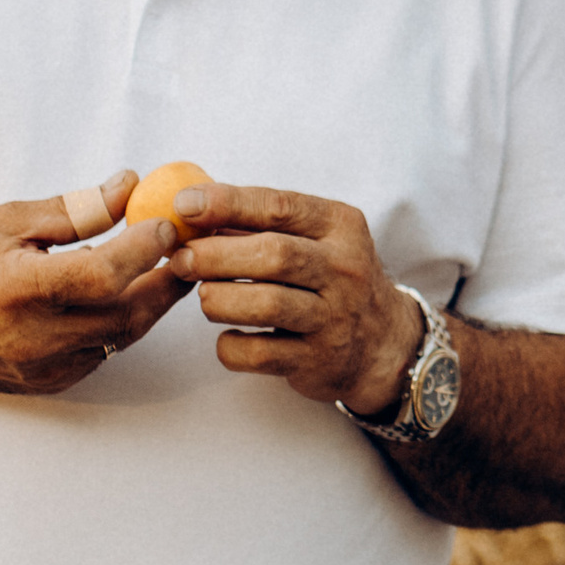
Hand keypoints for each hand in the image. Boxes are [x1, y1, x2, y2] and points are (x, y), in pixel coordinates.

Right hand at [0, 170, 186, 394]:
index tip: (166, 223)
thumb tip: (128, 186)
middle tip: (188, 249)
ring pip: (120, 337)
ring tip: (166, 270)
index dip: (145, 247)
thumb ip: (73, 210)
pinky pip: (101, 355)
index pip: (105, 272)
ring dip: (149, 304)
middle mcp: (36, 336)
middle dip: (166, 279)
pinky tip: (122, 300)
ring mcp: (44, 366)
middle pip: (126, 312)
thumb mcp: (5, 223)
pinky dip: (118, 326)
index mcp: (22, 289)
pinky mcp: (48, 383)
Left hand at [164, 184, 424, 413]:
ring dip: (220, 299)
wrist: (383, 344)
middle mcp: (345, 270)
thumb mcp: (315, 239)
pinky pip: (262, 354)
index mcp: (341, 226)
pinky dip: (231, 346)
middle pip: (273, 255)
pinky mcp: (319, 361)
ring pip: (267, 305)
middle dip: (216, 255)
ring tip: (205, 296)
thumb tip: (192, 211)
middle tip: (181, 259)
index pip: (280, 206)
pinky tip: (227, 337)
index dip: (227, 203)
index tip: (184, 205)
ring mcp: (335, 318)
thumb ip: (262, 225)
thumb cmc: (330, 280)